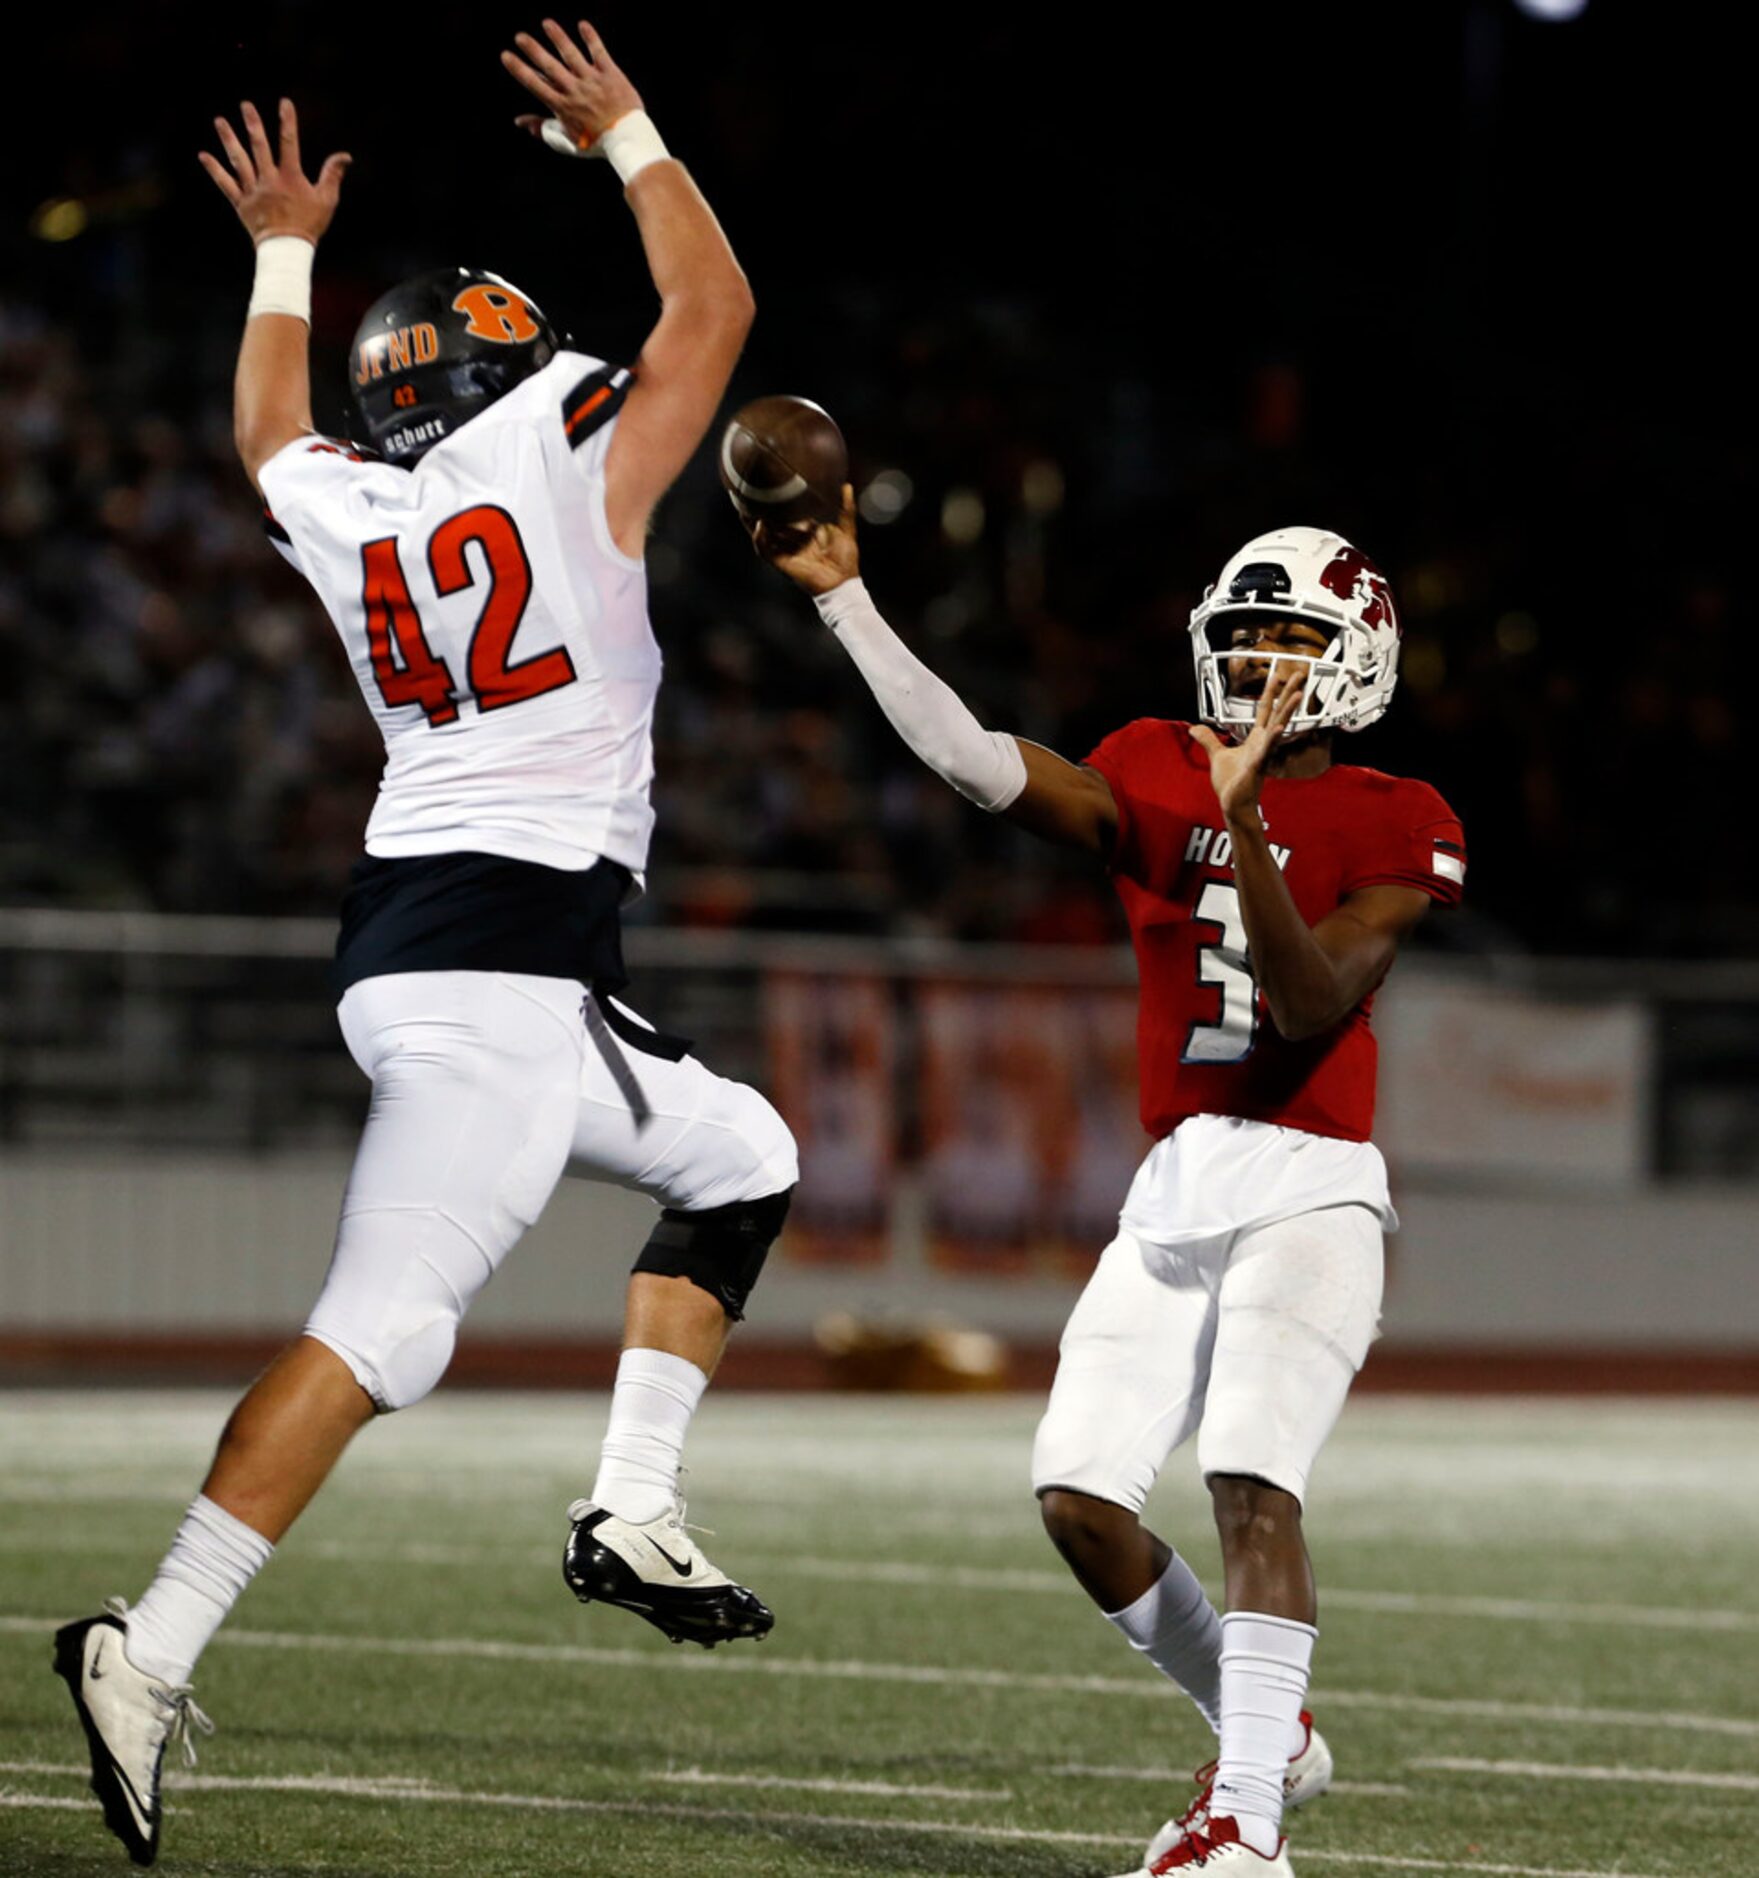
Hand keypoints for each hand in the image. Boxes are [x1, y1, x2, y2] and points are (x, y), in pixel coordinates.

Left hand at [199, 99, 349, 245]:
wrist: (287, 251)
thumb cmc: (309, 226)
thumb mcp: (327, 201)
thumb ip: (333, 175)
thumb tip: (345, 156)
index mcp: (290, 178)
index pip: (289, 143)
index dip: (288, 122)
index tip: (284, 103)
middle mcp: (269, 180)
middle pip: (259, 146)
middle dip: (253, 124)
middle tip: (245, 105)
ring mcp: (253, 191)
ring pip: (239, 160)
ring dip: (229, 139)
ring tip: (219, 121)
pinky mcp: (242, 203)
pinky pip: (226, 184)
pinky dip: (215, 170)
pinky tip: (204, 155)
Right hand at [504, 19, 642, 148]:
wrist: (627, 141)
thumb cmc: (596, 144)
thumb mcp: (566, 142)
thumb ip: (542, 128)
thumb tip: (519, 121)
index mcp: (562, 106)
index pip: (535, 84)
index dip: (519, 69)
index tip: (506, 56)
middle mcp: (574, 90)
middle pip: (549, 65)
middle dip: (533, 50)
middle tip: (520, 36)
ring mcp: (592, 80)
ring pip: (571, 54)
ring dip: (557, 37)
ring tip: (547, 23)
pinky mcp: (610, 74)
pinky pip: (598, 51)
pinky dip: (590, 38)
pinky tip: (582, 24)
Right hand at [749, 484, 860, 595]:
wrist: (842, 582)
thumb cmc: (845, 560)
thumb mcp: (846, 529)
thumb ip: (846, 508)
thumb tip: (848, 486)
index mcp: (805, 534)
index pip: (788, 516)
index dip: (779, 505)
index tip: (771, 487)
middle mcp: (793, 542)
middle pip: (771, 524)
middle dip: (759, 511)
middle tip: (749, 494)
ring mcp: (786, 552)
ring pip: (763, 536)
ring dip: (752, 524)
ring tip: (743, 508)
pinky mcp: (782, 563)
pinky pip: (765, 551)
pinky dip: (760, 539)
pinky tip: (759, 526)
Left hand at [1190, 657, 1307, 825]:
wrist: (1233, 804)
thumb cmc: (1230, 783)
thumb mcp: (1216, 755)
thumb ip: (1207, 739)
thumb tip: (1194, 728)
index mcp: (1255, 738)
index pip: (1265, 709)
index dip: (1270, 692)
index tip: (1277, 675)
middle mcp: (1263, 743)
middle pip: (1278, 712)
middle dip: (1288, 693)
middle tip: (1299, 675)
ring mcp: (1262, 753)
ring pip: (1278, 728)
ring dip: (1287, 711)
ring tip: (1298, 695)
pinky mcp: (1256, 766)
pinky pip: (1266, 750)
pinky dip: (1272, 739)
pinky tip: (1279, 728)